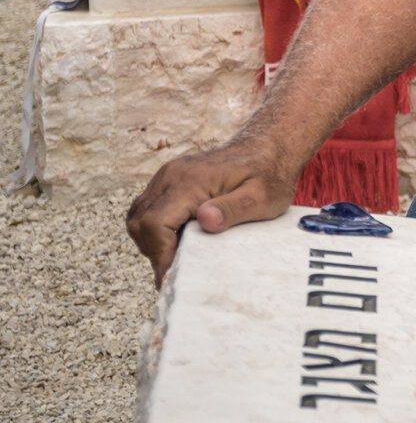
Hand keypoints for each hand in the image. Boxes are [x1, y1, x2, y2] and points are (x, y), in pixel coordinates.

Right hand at [125, 140, 294, 285]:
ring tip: (177, 255)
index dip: (160, 253)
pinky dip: (154, 229)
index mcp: (191, 181)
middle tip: (177, 269)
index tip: (173, 274)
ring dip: (151, 241)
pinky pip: (148, 209)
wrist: (267, 148)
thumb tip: (205, 220)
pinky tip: (177, 239)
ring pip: (139, 217)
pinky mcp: (169, 179)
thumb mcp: (261, 198)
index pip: (155, 223)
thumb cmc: (268, 175)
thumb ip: (232, 209)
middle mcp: (172, 175)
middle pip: (141, 223)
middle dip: (154, 251)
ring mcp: (168, 176)